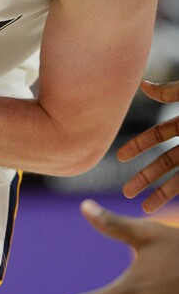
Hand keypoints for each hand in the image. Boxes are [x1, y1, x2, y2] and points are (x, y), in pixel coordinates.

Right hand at [118, 79, 178, 212]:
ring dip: (163, 193)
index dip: (139, 146)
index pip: (158, 136)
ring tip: (147, 209)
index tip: (120, 157)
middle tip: (127, 193)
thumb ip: (172, 92)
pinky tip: (174, 209)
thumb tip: (143, 84)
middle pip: (165, 162)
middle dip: (146, 178)